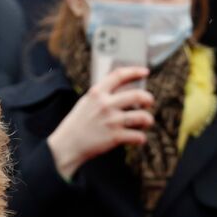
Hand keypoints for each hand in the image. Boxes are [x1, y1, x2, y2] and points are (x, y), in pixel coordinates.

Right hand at [46, 66, 153, 180]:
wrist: (67, 145)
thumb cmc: (77, 125)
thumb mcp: (85, 103)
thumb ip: (101, 95)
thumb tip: (122, 90)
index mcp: (96, 93)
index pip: (119, 75)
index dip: (134, 71)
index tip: (145, 72)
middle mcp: (105, 105)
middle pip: (137, 95)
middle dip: (148, 98)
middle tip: (149, 102)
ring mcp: (111, 121)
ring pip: (142, 116)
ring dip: (148, 119)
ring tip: (147, 121)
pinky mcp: (114, 137)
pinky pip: (138, 136)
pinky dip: (141, 138)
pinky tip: (138, 138)